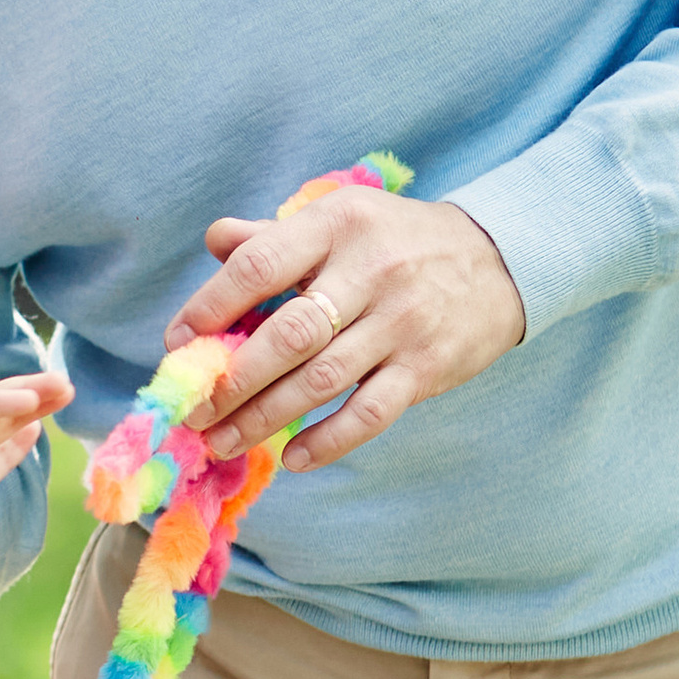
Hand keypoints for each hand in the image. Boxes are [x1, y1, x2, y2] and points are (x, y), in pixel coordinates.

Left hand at [165, 192, 526, 471]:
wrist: (500, 260)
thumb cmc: (395, 242)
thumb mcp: (339, 220)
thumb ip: (275, 236)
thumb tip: (215, 241)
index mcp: (337, 226)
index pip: (261, 265)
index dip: (212, 306)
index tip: (178, 343)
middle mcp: (370, 271)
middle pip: (288, 334)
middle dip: (232, 380)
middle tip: (193, 411)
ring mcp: (402, 323)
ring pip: (322, 381)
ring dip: (265, 418)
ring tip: (223, 441)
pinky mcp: (426, 367)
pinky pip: (370, 413)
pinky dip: (328, 440)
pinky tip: (293, 458)